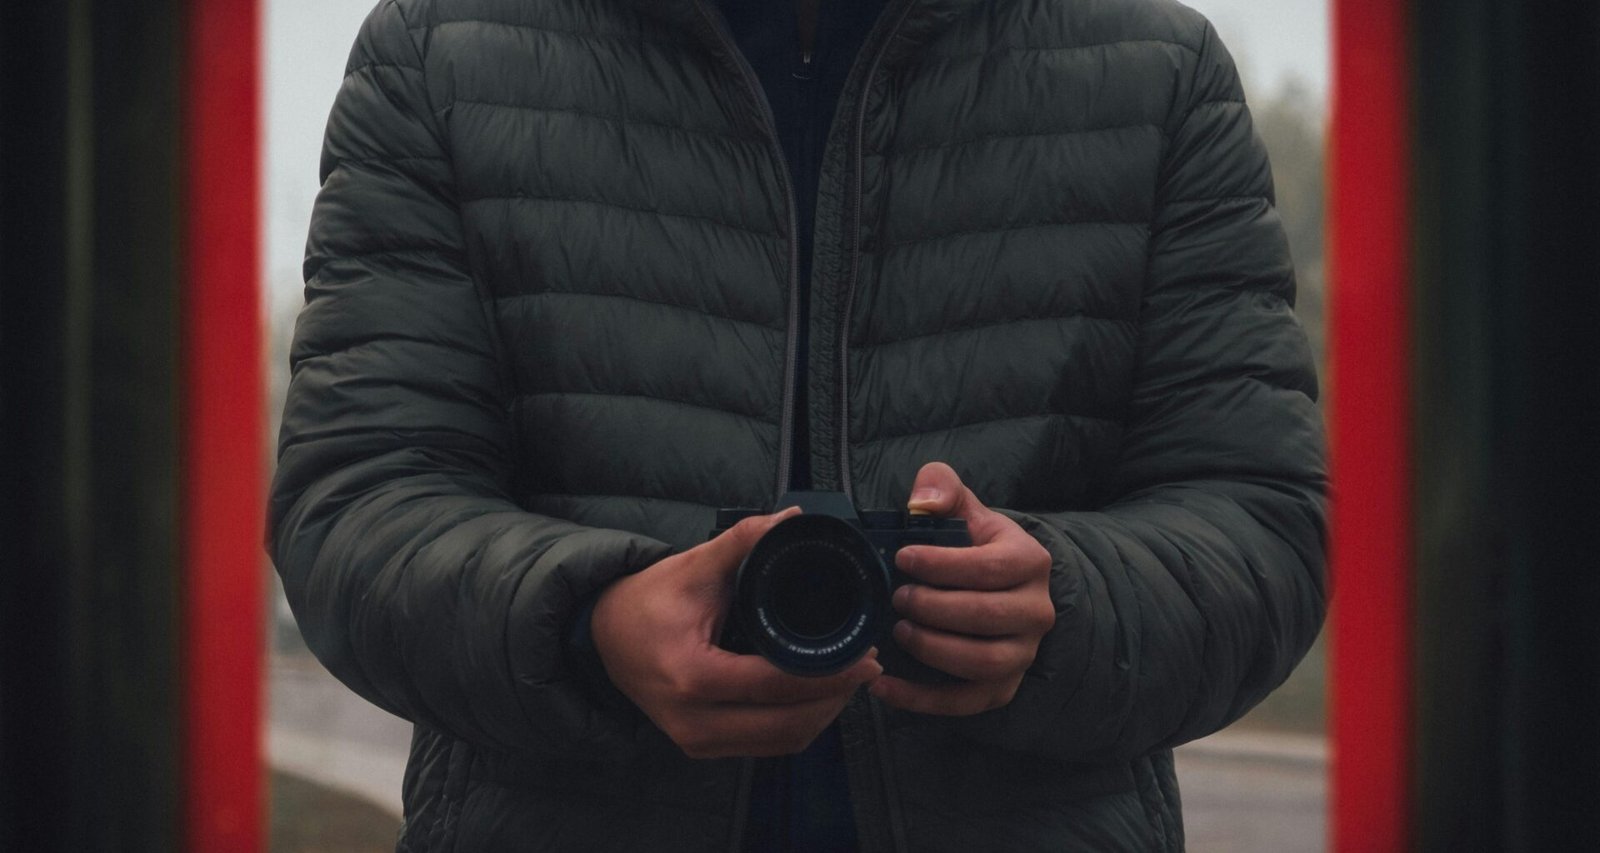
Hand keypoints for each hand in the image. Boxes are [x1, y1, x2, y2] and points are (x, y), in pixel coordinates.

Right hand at [592, 507, 881, 758]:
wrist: (601, 636)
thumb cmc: (647, 600)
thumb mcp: (693, 566)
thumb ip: (743, 541)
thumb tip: (793, 518)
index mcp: (692, 675)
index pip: (775, 685)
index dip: (829, 674)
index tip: (864, 654)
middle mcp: (693, 719)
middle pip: (786, 724)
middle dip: (835, 698)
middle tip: (867, 666)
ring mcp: (695, 741)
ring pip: (780, 743)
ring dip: (822, 716)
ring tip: (849, 680)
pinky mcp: (700, 747)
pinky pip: (763, 747)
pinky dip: (798, 726)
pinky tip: (819, 699)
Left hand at [870, 462, 1054, 715]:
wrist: (1001, 586)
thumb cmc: (974, 545)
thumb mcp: (964, 508)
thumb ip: (941, 486)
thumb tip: (921, 502)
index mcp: (1029, 561)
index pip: (990, 568)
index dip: (942, 565)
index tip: (902, 558)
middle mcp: (1036, 611)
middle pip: (985, 616)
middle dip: (933, 608)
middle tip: (898, 597)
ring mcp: (1022, 654)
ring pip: (982, 663)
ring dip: (933, 649)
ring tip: (899, 630)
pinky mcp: (1001, 687)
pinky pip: (965, 702)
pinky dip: (920, 700)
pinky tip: (882, 686)